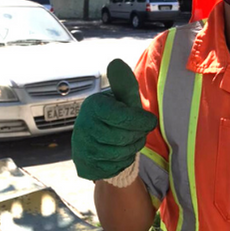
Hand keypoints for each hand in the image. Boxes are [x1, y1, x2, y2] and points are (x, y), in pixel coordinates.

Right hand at [72, 60, 156, 181]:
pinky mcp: (83, 166)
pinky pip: (113, 168)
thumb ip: (124, 83)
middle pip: (123, 138)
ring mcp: (80, 148)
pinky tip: (120, 153)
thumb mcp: (124, 98)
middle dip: (139, 136)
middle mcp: (82, 127)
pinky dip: (123, 162)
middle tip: (140, 132)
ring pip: (119, 154)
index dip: (142, 121)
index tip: (150, 121)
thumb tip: (115, 62)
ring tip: (130, 140)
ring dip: (132, 148)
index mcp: (93, 106)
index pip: (124, 117)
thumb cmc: (118, 114)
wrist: (99, 138)